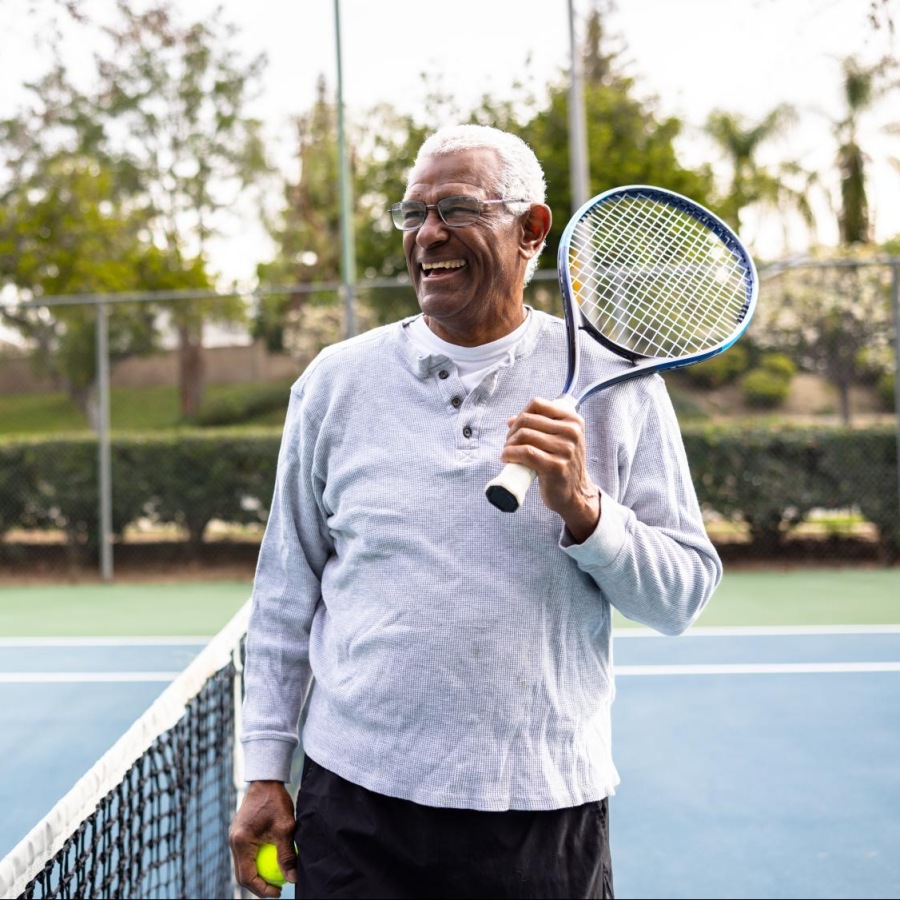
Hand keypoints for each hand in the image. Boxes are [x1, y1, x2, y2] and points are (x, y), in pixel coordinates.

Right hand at [229, 780, 296, 897]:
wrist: (265, 779)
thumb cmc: (276, 800)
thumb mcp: (285, 827)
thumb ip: (287, 854)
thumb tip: (292, 878)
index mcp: (241, 842)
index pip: (247, 876)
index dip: (262, 889)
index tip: (279, 892)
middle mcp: (233, 841)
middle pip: (242, 875)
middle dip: (259, 886)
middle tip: (278, 889)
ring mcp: (235, 837)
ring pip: (243, 866)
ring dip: (257, 874)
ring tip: (276, 877)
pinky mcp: (239, 833)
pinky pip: (246, 855)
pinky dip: (256, 862)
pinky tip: (272, 861)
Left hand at [501, 396, 599, 541]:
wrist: (575, 493)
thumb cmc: (563, 464)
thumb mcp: (559, 440)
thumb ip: (539, 427)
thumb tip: (511, 420)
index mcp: (573, 420)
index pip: (537, 404)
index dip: (521, 414)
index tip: (516, 428)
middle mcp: (572, 432)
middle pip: (527, 420)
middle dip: (512, 431)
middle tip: (509, 444)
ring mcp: (566, 450)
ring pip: (524, 435)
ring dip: (509, 444)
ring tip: (508, 453)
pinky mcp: (555, 466)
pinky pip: (525, 452)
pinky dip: (510, 454)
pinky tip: (507, 458)